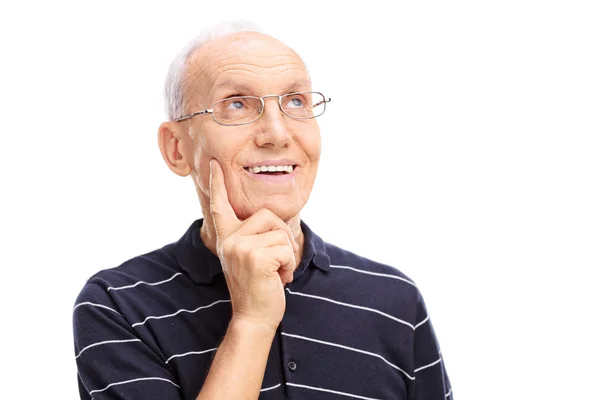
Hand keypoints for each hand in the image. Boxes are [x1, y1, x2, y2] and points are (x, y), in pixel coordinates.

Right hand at [209, 159, 298, 329]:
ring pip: (281, 233)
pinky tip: (277, 278)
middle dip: (282, 237)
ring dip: (286, 254)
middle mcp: (229, 240)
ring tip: (274, 272)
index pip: (220, 206)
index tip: (216, 164)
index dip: (217, 184)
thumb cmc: (258, 286)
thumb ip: (252, 237)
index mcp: (226, 237)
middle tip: (276, 262)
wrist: (254, 317)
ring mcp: (240, 247)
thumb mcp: (250, 257)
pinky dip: (289, 265)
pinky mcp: (255, 257)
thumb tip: (269, 219)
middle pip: (268, 216)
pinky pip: (286, 248)